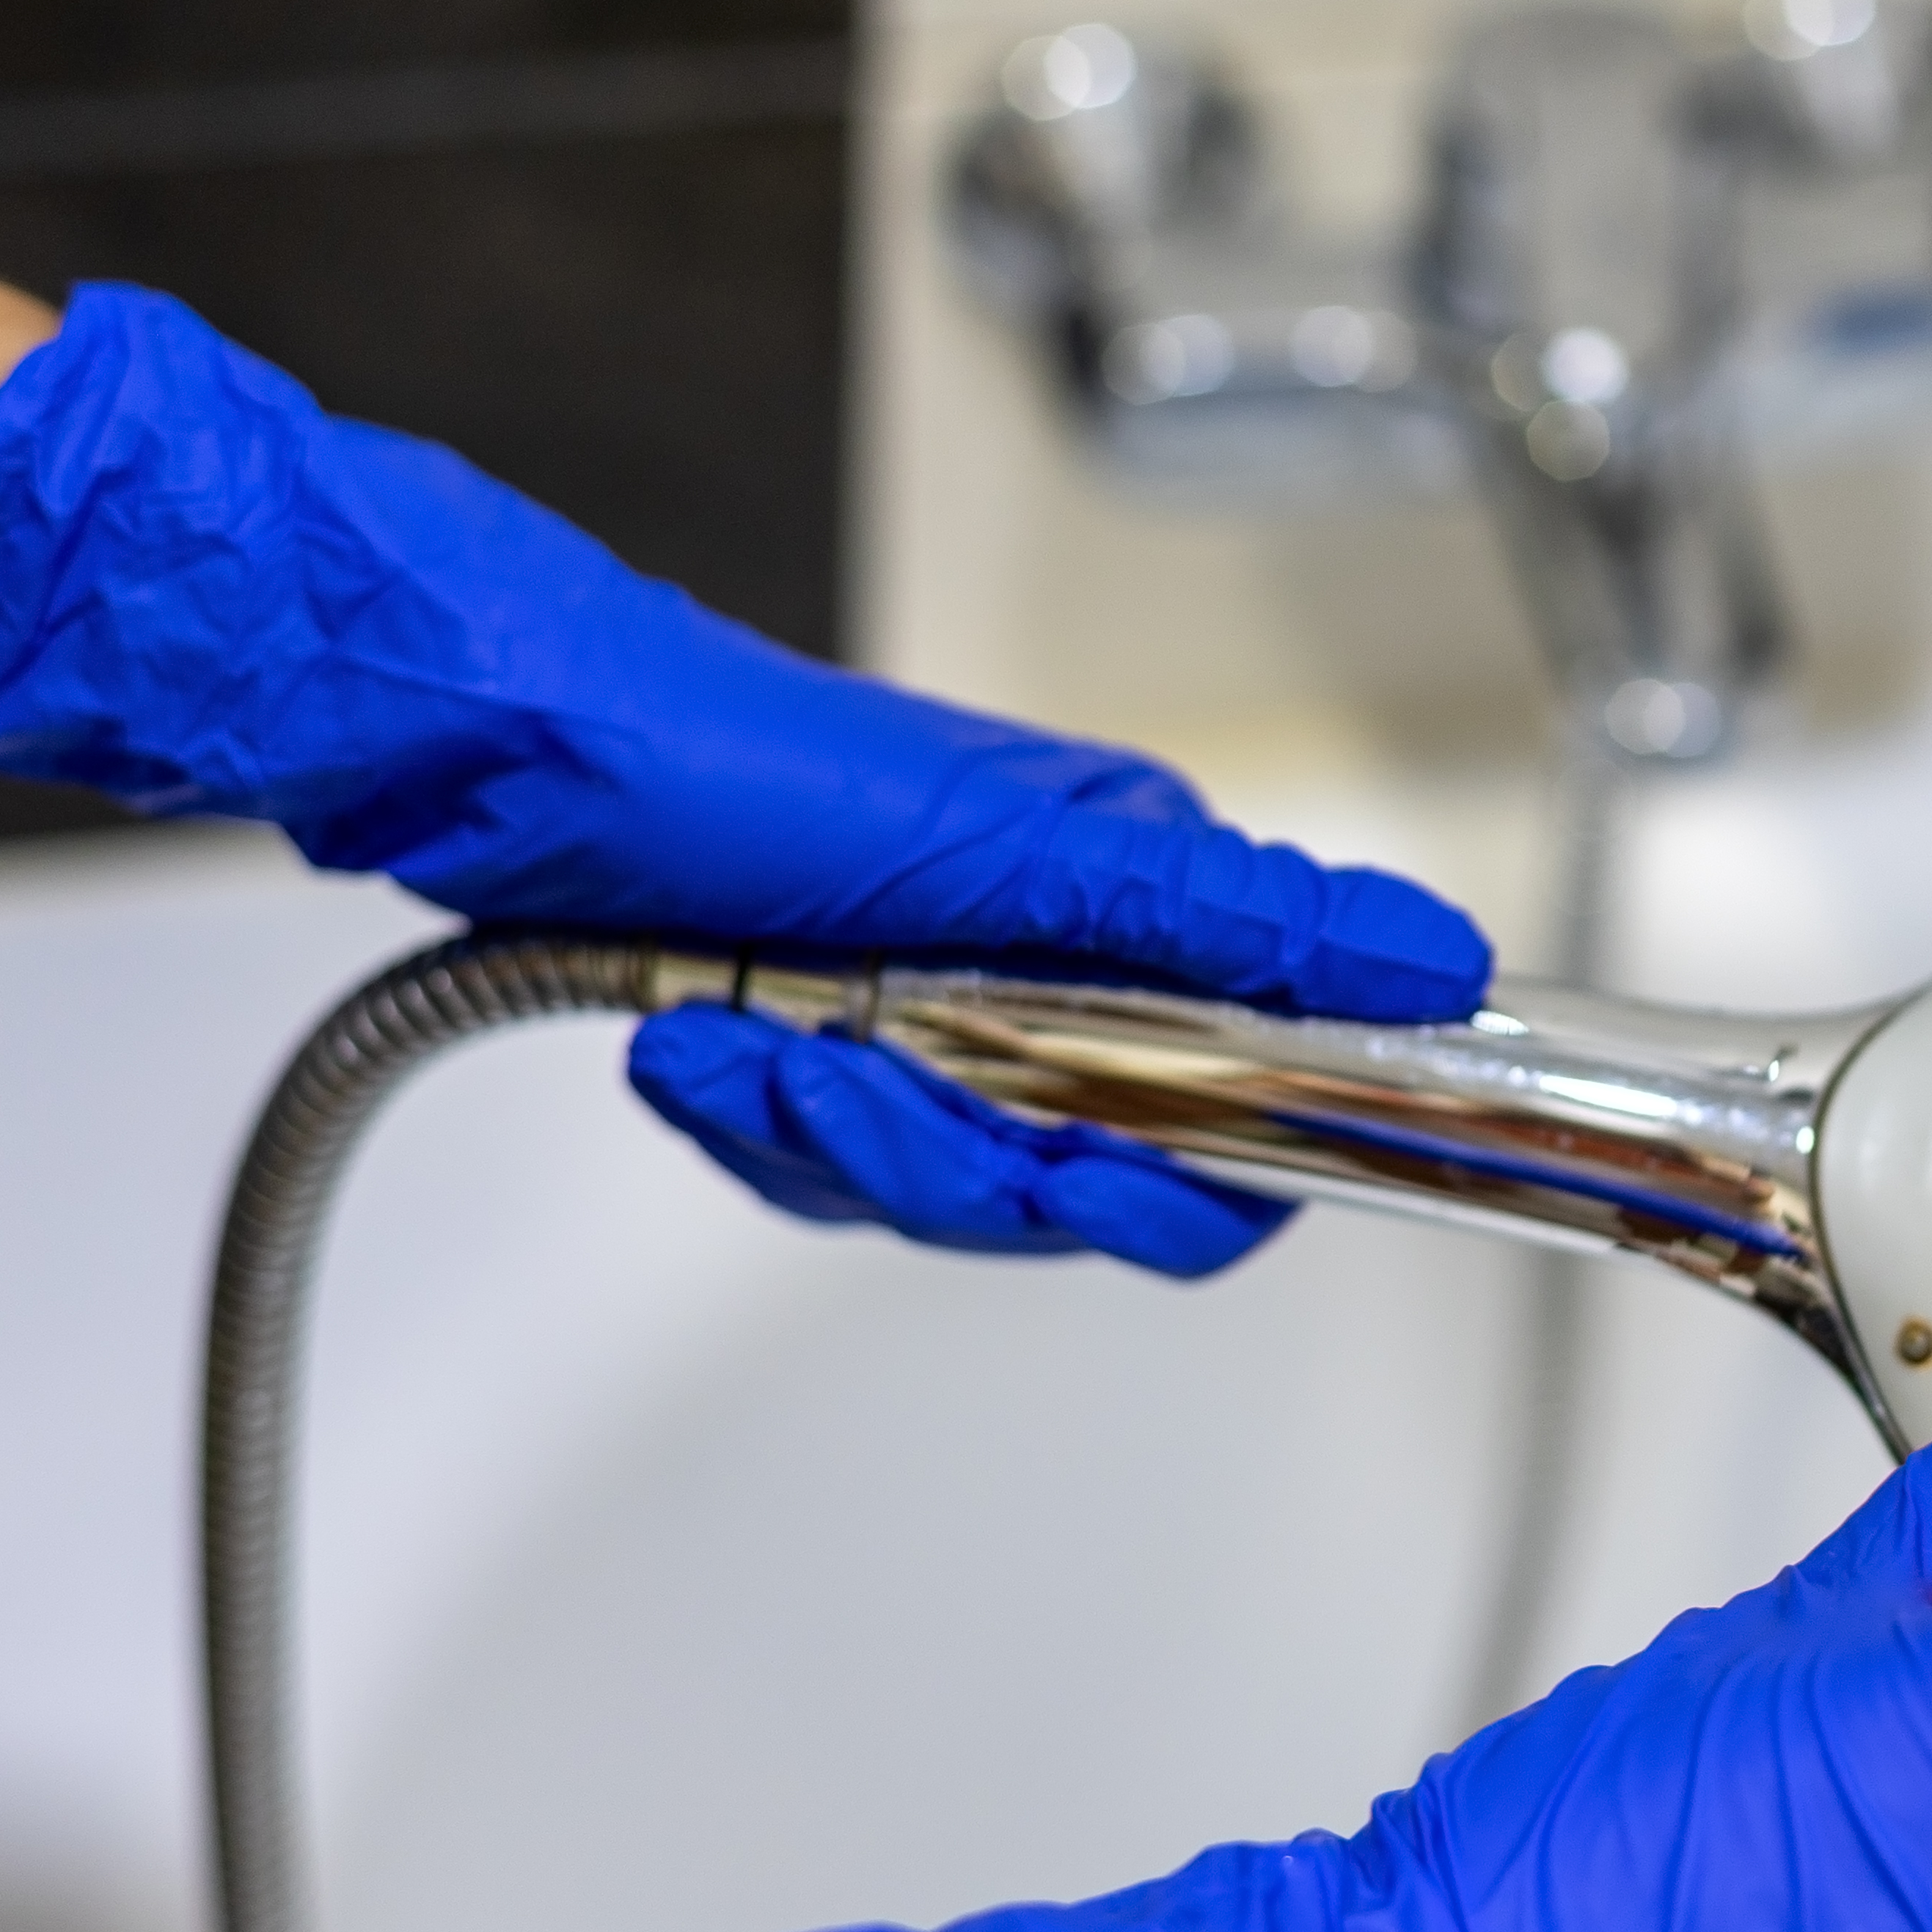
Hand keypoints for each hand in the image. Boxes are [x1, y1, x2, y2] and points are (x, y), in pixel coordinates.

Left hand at [0, 282, 1489, 1271]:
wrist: (493, 742)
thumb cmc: (728, 757)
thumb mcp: (1012, 851)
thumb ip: (1232, 925)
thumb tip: (1438, 964)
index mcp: (1139, 896)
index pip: (1257, 1110)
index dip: (1188, 1174)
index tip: (1088, 1176)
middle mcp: (1058, 955)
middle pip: (1090, 1176)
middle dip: (959, 1157)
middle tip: (850, 1072)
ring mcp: (939, 1006)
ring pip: (950, 1190)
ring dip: (832, 1139)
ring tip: (736, 1040)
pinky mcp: (824, 1041)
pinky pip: (830, 1170)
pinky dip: (752, 1125)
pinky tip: (690, 1047)